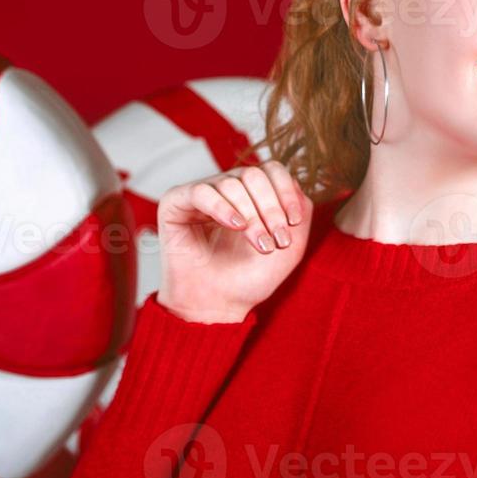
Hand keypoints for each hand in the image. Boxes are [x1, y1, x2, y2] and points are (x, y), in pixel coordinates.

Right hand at [154, 160, 313, 323]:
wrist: (219, 306)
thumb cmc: (251, 277)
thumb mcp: (292, 244)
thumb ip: (301, 208)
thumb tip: (295, 182)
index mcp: (252, 193)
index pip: (271, 170)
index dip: (286, 192)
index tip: (294, 222)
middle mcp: (226, 188)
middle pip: (254, 175)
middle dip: (270, 208)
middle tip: (277, 240)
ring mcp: (200, 194)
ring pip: (231, 184)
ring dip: (252, 216)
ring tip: (260, 245)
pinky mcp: (175, 204)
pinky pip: (200, 192)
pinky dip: (222, 207)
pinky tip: (236, 226)